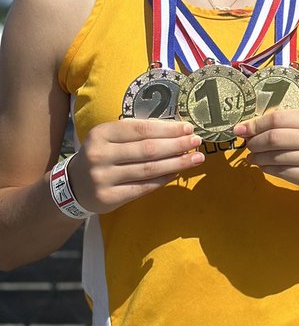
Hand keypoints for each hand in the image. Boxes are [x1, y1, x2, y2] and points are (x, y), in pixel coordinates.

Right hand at [69, 119, 203, 212]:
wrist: (73, 186)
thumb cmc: (101, 155)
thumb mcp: (110, 138)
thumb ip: (137, 133)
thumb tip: (176, 129)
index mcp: (101, 134)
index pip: (141, 129)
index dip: (167, 129)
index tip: (188, 128)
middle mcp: (99, 155)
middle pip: (148, 149)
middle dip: (177, 145)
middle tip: (197, 141)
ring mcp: (103, 178)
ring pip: (148, 169)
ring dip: (176, 163)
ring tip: (196, 158)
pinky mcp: (109, 197)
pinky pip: (143, 187)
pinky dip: (163, 179)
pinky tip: (177, 173)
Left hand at [233, 109, 298, 203]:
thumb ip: (291, 125)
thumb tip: (253, 127)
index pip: (279, 118)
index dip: (256, 124)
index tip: (241, 129)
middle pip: (276, 136)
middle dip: (255, 142)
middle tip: (247, 145)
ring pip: (277, 155)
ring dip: (259, 157)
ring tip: (253, 157)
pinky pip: (282, 171)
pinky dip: (267, 169)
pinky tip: (264, 167)